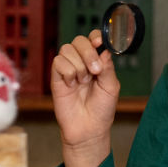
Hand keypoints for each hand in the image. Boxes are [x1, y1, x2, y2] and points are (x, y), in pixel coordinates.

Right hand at [51, 30, 119, 166]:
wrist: (88, 129)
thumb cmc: (102, 109)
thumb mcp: (111, 86)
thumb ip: (107, 67)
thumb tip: (104, 49)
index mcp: (98, 61)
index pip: (94, 39)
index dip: (96, 37)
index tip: (99, 42)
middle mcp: (82, 62)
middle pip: (79, 41)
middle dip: (88, 52)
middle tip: (95, 70)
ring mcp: (68, 69)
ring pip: (67, 49)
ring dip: (78, 65)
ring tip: (83, 82)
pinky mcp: (56, 77)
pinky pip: (58, 62)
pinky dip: (67, 72)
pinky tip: (72, 85)